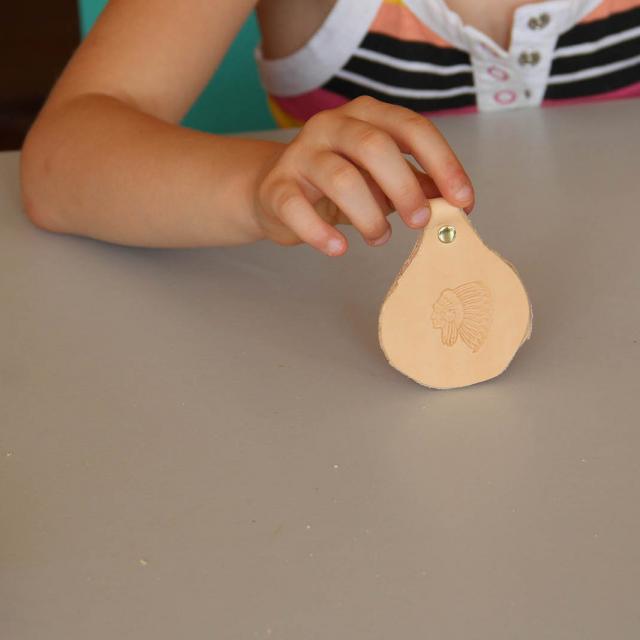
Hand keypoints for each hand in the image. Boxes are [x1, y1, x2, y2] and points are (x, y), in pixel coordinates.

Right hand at [254, 96, 473, 255]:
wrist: (277, 191)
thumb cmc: (338, 183)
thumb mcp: (382, 178)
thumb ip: (417, 183)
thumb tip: (457, 202)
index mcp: (366, 116)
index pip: (411, 128)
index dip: (442, 163)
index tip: (463, 200)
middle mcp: (332, 126)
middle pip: (374, 147)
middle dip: (405, 188)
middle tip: (420, 222)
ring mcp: (300, 154)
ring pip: (340, 179)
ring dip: (369, 216)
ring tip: (379, 238)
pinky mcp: (277, 187)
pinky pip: (298, 209)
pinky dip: (322, 233)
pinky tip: (339, 248)